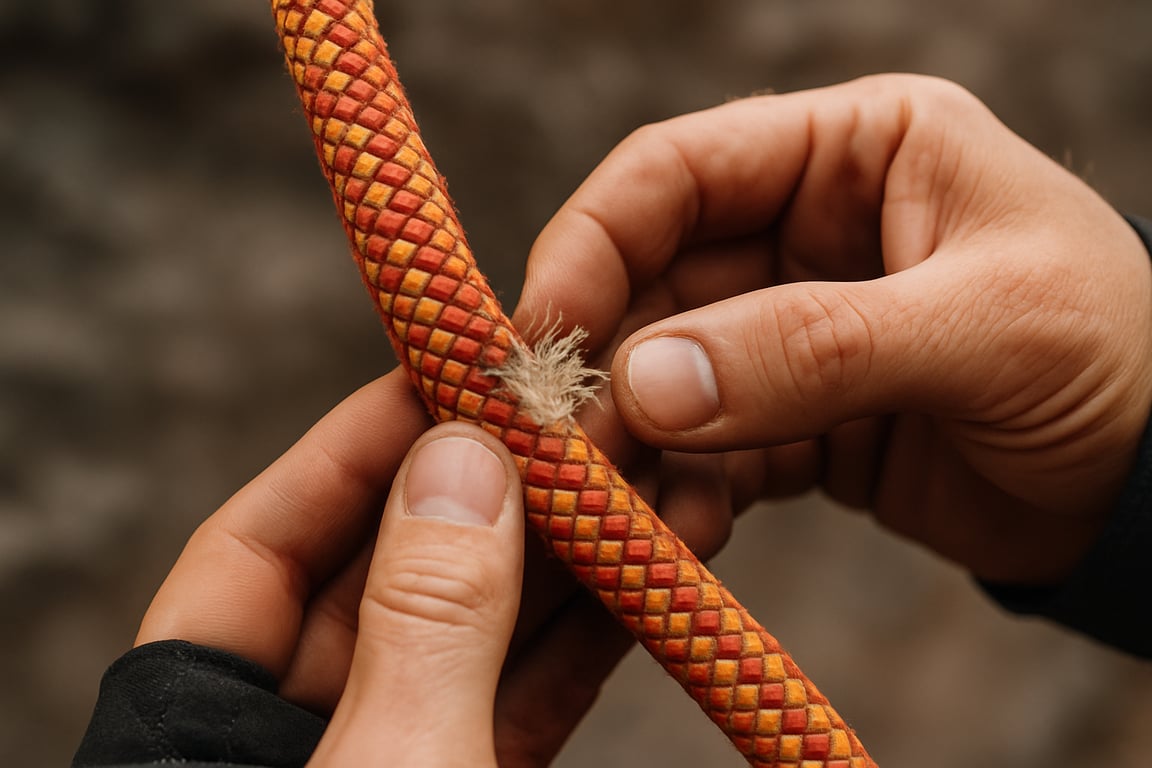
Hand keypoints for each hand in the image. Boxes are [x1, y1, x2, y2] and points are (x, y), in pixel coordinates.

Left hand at [137, 370, 718, 765]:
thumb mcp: (397, 767)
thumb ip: (425, 622)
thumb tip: (461, 456)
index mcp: (208, 730)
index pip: (260, 546)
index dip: (354, 447)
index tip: (448, 372)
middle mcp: (294, 734)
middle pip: (386, 575)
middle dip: (489, 493)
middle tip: (574, 414)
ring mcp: (395, 759)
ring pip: (474, 634)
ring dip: (564, 559)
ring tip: (641, 478)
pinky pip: (524, 698)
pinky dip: (587, 641)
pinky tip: (647, 574)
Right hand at [514, 74, 1151, 584]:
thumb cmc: (1117, 359)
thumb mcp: (983, 330)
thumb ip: (812, 349)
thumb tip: (646, 385)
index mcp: (855, 151)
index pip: (679, 170)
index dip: (593, 241)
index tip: (543, 332)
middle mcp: (808, 228)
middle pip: (654, 281)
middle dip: (604, 364)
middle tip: (558, 446)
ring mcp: (793, 328)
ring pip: (668, 375)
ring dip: (632, 442)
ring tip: (612, 506)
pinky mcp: (795, 418)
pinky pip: (708, 449)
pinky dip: (682, 491)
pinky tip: (678, 533)